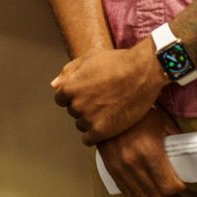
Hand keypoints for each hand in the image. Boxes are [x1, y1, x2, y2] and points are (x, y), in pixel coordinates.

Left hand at [51, 38, 167, 143]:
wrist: (142, 73)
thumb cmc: (116, 62)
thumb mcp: (88, 58)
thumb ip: (68, 72)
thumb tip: (54, 85)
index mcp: (69, 88)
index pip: (61, 99)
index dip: (74, 95)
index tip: (88, 92)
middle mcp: (76, 105)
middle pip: (73, 111)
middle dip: (83, 106)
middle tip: (101, 99)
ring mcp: (88, 119)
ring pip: (81, 125)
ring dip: (90, 120)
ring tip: (107, 110)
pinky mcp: (102, 131)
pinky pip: (88, 139)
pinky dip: (95, 134)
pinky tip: (106, 125)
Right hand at [95, 107, 185, 196]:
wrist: (106, 104)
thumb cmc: (136, 110)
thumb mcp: (161, 120)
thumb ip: (175, 138)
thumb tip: (187, 152)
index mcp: (149, 151)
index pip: (168, 186)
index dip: (178, 187)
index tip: (180, 183)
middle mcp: (133, 162)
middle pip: (155, 194)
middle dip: (166, 192)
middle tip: (171, 185)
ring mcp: (119, 166)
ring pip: (139, 195)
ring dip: (151, 194)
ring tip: (157, 186)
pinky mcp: (110, 167)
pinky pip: (125, 190)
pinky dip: (136, 192)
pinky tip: (143, 186)